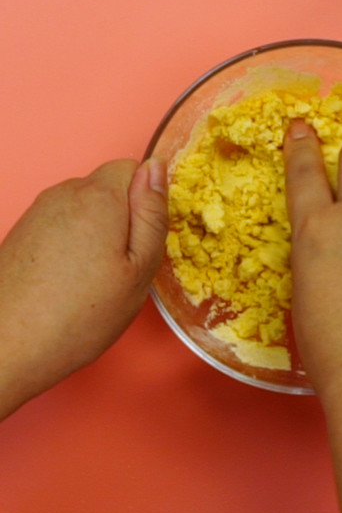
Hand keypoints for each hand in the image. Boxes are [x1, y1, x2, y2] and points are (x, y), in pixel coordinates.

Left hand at [0, 159, 167, 418]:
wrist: (7, 345)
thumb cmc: (79, 315)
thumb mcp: (140, 268)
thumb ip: (152, 213)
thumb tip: (157, 167)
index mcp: (99, 197)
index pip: (135, 168)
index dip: (147, 202)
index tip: (144, 239)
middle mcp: (65, 194)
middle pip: (108, 188)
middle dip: (122, 218)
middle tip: (122, 266)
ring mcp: (39, 211)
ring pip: (85, 207)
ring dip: (97, 233)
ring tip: (93, 278)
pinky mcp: (24, 231)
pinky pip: (62, 224)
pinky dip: (72, 245)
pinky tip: (68, 280)